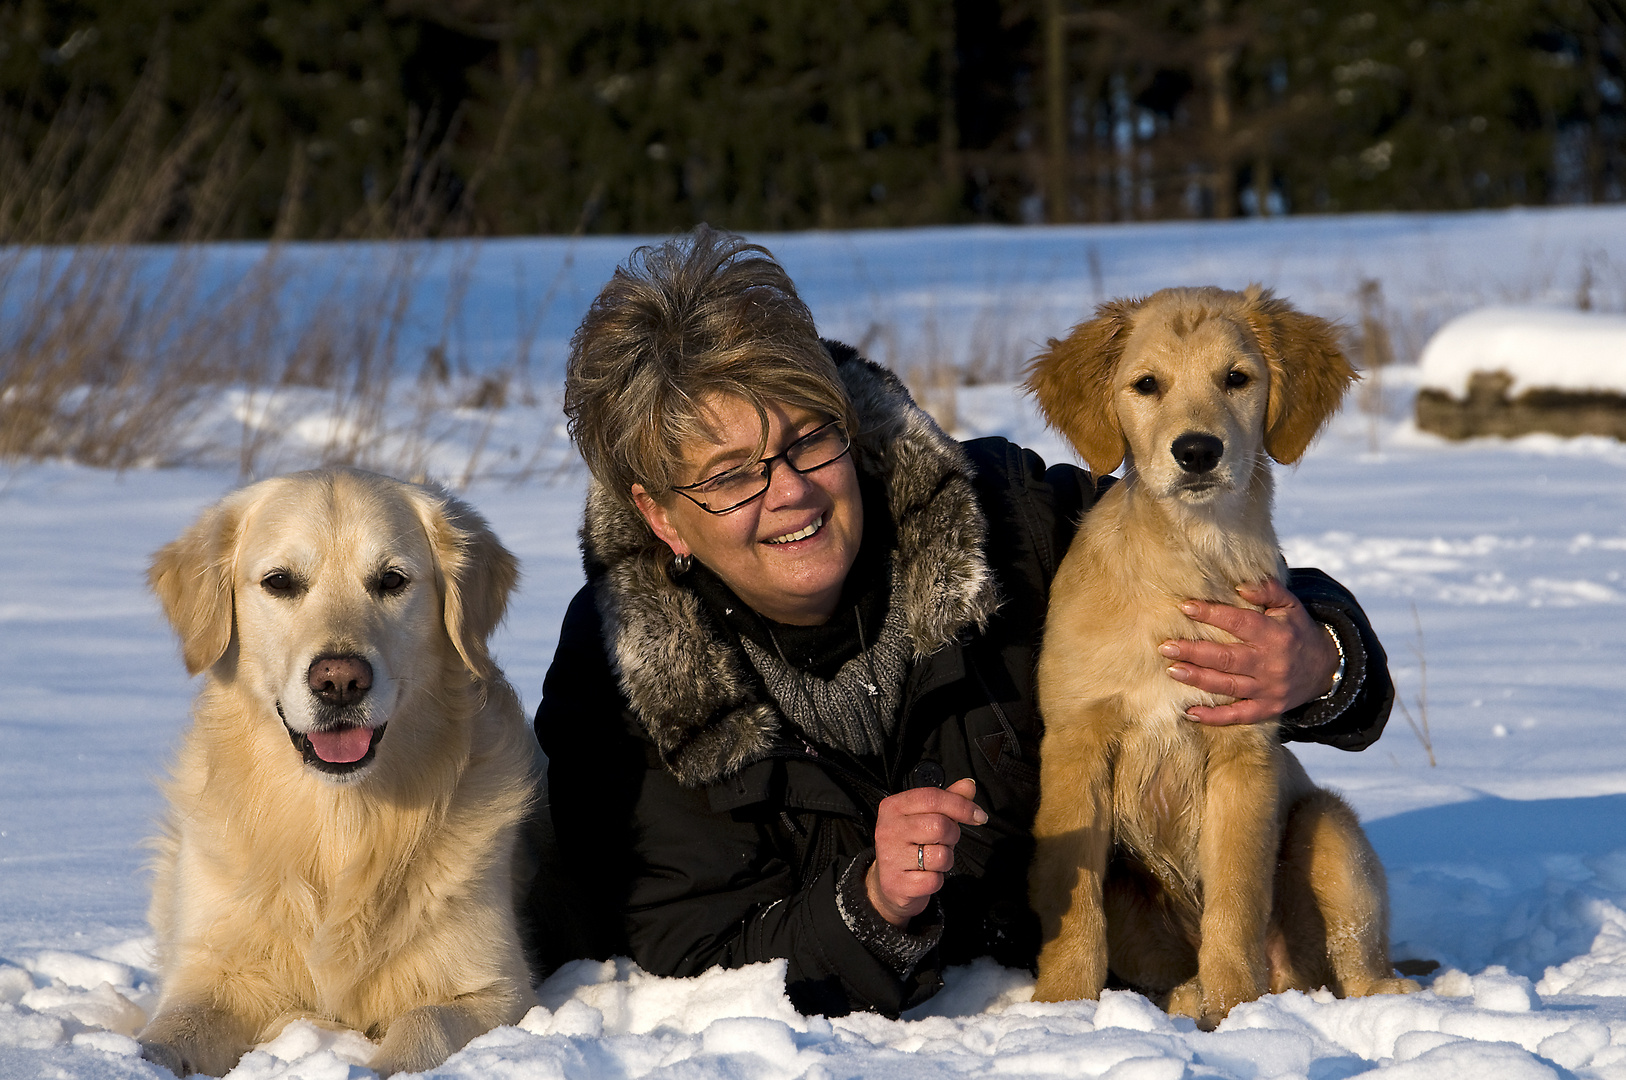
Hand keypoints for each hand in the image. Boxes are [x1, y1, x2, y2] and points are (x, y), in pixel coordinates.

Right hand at [866, 777, 986, 926]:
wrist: (891, 884)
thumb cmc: (913, 846)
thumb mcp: (928, 819)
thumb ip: (948, 801)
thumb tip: (968, 785)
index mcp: (893, 807)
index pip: (932, 797)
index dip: (961, 805)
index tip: (979, 816)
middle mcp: (887, 829)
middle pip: (939, 825)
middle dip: (953, 836)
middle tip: (945, 842)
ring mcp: (889, 857)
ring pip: (940, 855)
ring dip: (946, 861)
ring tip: (933, 861)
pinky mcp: (895, 884)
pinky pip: (934, 880)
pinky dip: (936, 880)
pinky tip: (924, 876)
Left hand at [1160, 577, 1340, 726]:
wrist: (1327, 668)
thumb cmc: (1297, 630)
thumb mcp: (1291, 605)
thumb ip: (1268, 589)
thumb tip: (1240, 585)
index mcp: (1274, 634)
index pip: (1239, 622)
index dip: (1212, 614)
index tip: (1185, 607)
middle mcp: (1270, 663)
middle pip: (1227, 657)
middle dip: (1194, 651)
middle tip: (1166, 647)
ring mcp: (1268, 689)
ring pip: (1228, 685)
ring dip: (1198, 679)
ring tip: (1172, 670)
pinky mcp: (1268, 709)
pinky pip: (1239, 716)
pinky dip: (1214, 717)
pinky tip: (1190, 713)